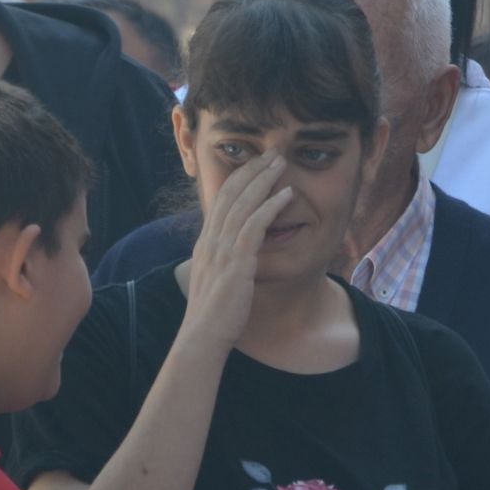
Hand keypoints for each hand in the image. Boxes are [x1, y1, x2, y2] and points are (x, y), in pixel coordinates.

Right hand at [179, 152, 292, 349]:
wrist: (202, 336)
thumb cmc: (212, 315)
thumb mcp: (214, 281)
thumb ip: (221, 264)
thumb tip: (231, 257)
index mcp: (205, 243)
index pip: (221, 200)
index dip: (238, 178)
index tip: (255, 164)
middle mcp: (211, 241)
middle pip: (230, 193)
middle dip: (252, 169)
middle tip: (271, 153)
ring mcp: (222, 250)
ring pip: (243, 203)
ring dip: (263, 179)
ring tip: (281, 162)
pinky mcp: (237, 262)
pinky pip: (255, 225)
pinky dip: (271, 206)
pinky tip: (286, 194)